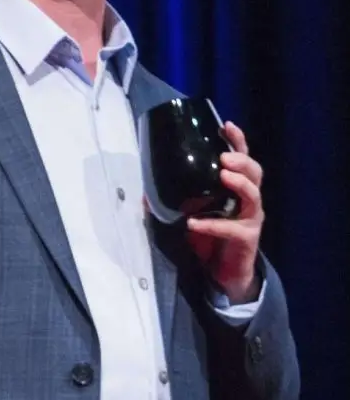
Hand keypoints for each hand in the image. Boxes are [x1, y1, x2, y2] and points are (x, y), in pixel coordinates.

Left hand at [186, 121, 263, 303]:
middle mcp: (248, 200)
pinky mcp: (246, 239)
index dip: (237, 141)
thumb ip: (175, 201)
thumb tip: (144, 193)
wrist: (224, 274)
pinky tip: (194, 223)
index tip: (226, 126)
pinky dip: (212, 225)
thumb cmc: (210, 238)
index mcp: (237, 188)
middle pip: (255, 173)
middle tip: (224, 157)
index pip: (242, 159)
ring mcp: (250, 219)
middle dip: (242, 160)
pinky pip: (232, 229)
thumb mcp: (193, 214)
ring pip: (253, 195)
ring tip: (223, 176)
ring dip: (239, 183)